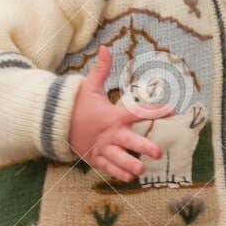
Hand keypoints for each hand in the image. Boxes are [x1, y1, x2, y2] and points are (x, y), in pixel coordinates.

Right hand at [67, 45, 176, 180]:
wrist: (53, 123)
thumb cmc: (77, 105)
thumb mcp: (88, 86)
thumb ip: (100, 69)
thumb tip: (105, 47)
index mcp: (113, 116)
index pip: (137, 112)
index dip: (155, 111)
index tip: (172, 109)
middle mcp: (110, 134)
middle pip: (130, 142)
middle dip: (144, 148)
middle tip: (158, 152)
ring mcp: (103, 148)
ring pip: (119, 159)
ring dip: (130, 165)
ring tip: (142, 170)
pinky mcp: (96, 159)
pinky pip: (109, 169)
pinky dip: (118, 174)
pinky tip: (131, 178)